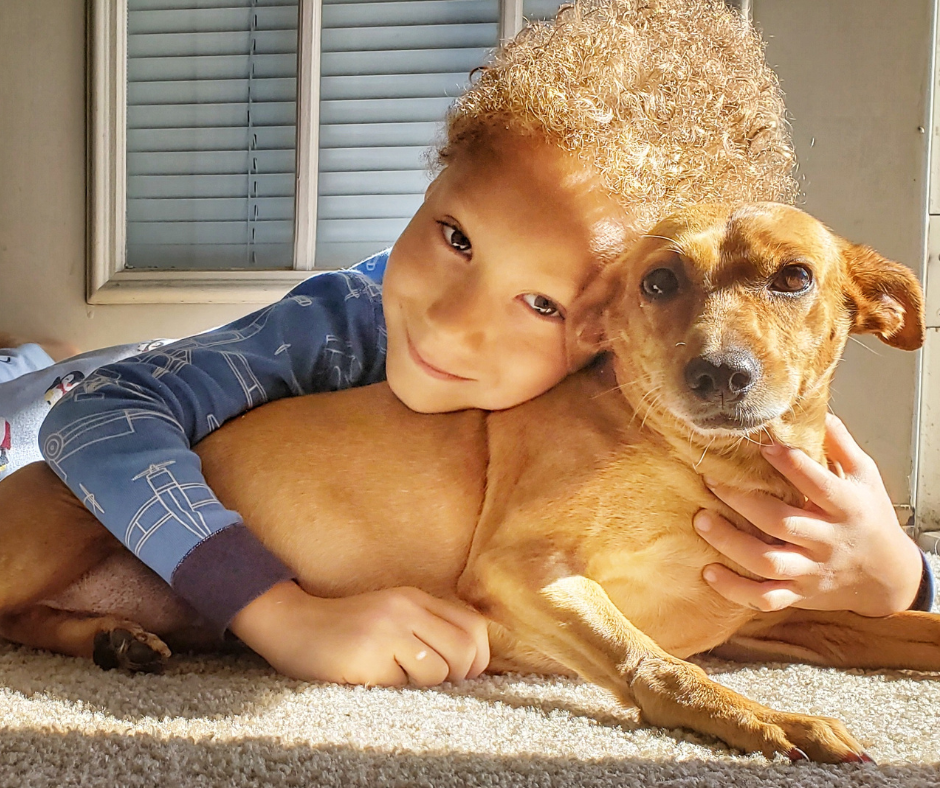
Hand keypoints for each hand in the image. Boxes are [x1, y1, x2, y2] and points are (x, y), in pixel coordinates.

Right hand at [229, 581, 489, 686]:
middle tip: (431, 683)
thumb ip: (428, 628)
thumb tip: (472, 663)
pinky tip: (372, 679)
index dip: (478, 657)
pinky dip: (394, 690)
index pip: (474, 626)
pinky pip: (404, 686)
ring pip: (437, 672)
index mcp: (415, 598)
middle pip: (465, 651)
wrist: (291, 624)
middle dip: (457, 676)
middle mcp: (405, 609)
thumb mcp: (392, 615)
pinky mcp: (367, 655)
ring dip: (421, 685)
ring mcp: (387, 630)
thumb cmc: (346, 629)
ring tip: (393, 676)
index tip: (462, 673)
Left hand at [693, 413, 922, 616]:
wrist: (888, 576)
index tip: (763, 446)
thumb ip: (840, 445)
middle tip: (711, 480)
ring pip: (767, 562)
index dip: (791, 465)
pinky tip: (708, 572)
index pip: (817, 485)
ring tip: (701, 520)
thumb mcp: (865, 477)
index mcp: (845, 508)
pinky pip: (764, 598)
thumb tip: (818, 411)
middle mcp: (827, 541)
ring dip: (731, 544)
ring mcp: (811, 570)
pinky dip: (735, 590)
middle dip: (743, 502)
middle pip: (782, 523)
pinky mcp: (798, 593)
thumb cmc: (870, 517)